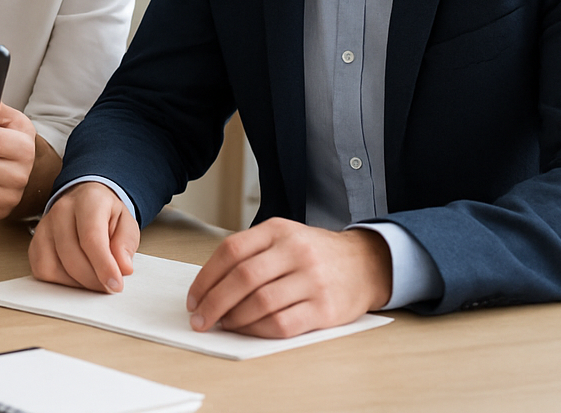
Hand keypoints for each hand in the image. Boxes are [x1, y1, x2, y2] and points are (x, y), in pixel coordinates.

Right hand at [28, 180, 138, 290]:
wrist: (85, 202)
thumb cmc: (106, 214)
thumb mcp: (127, 223)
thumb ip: (126, 244)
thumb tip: (123, 268)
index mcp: (88, 201)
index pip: (91, 238)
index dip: (104, 266)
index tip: (116, 284)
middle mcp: (61, 210)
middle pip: (71, 255)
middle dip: (93, 280)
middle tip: (109, 286)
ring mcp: (44, 226)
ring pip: (53, 266)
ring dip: (77, 283)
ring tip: (93, 280)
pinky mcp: (35, 243)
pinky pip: (42, 270)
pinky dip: (60, 282)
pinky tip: (76, 278)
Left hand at [186, 218, 392, 337]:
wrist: (367, 264)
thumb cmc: (314, 254)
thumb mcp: (283, 237)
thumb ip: (250, 254)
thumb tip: (209, 287)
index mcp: (278, 230)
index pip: (230, 251)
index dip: (206, 277)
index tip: (193, 298)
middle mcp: (295, 251)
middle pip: (242, 278)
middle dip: (213, 302)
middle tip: (200, 319)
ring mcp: (312, 280)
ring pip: (261, 303)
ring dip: (234, 318)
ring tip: (223, 324)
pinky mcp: (326, 308)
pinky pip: (283, 324)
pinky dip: (258, 330)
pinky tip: (248, 330)